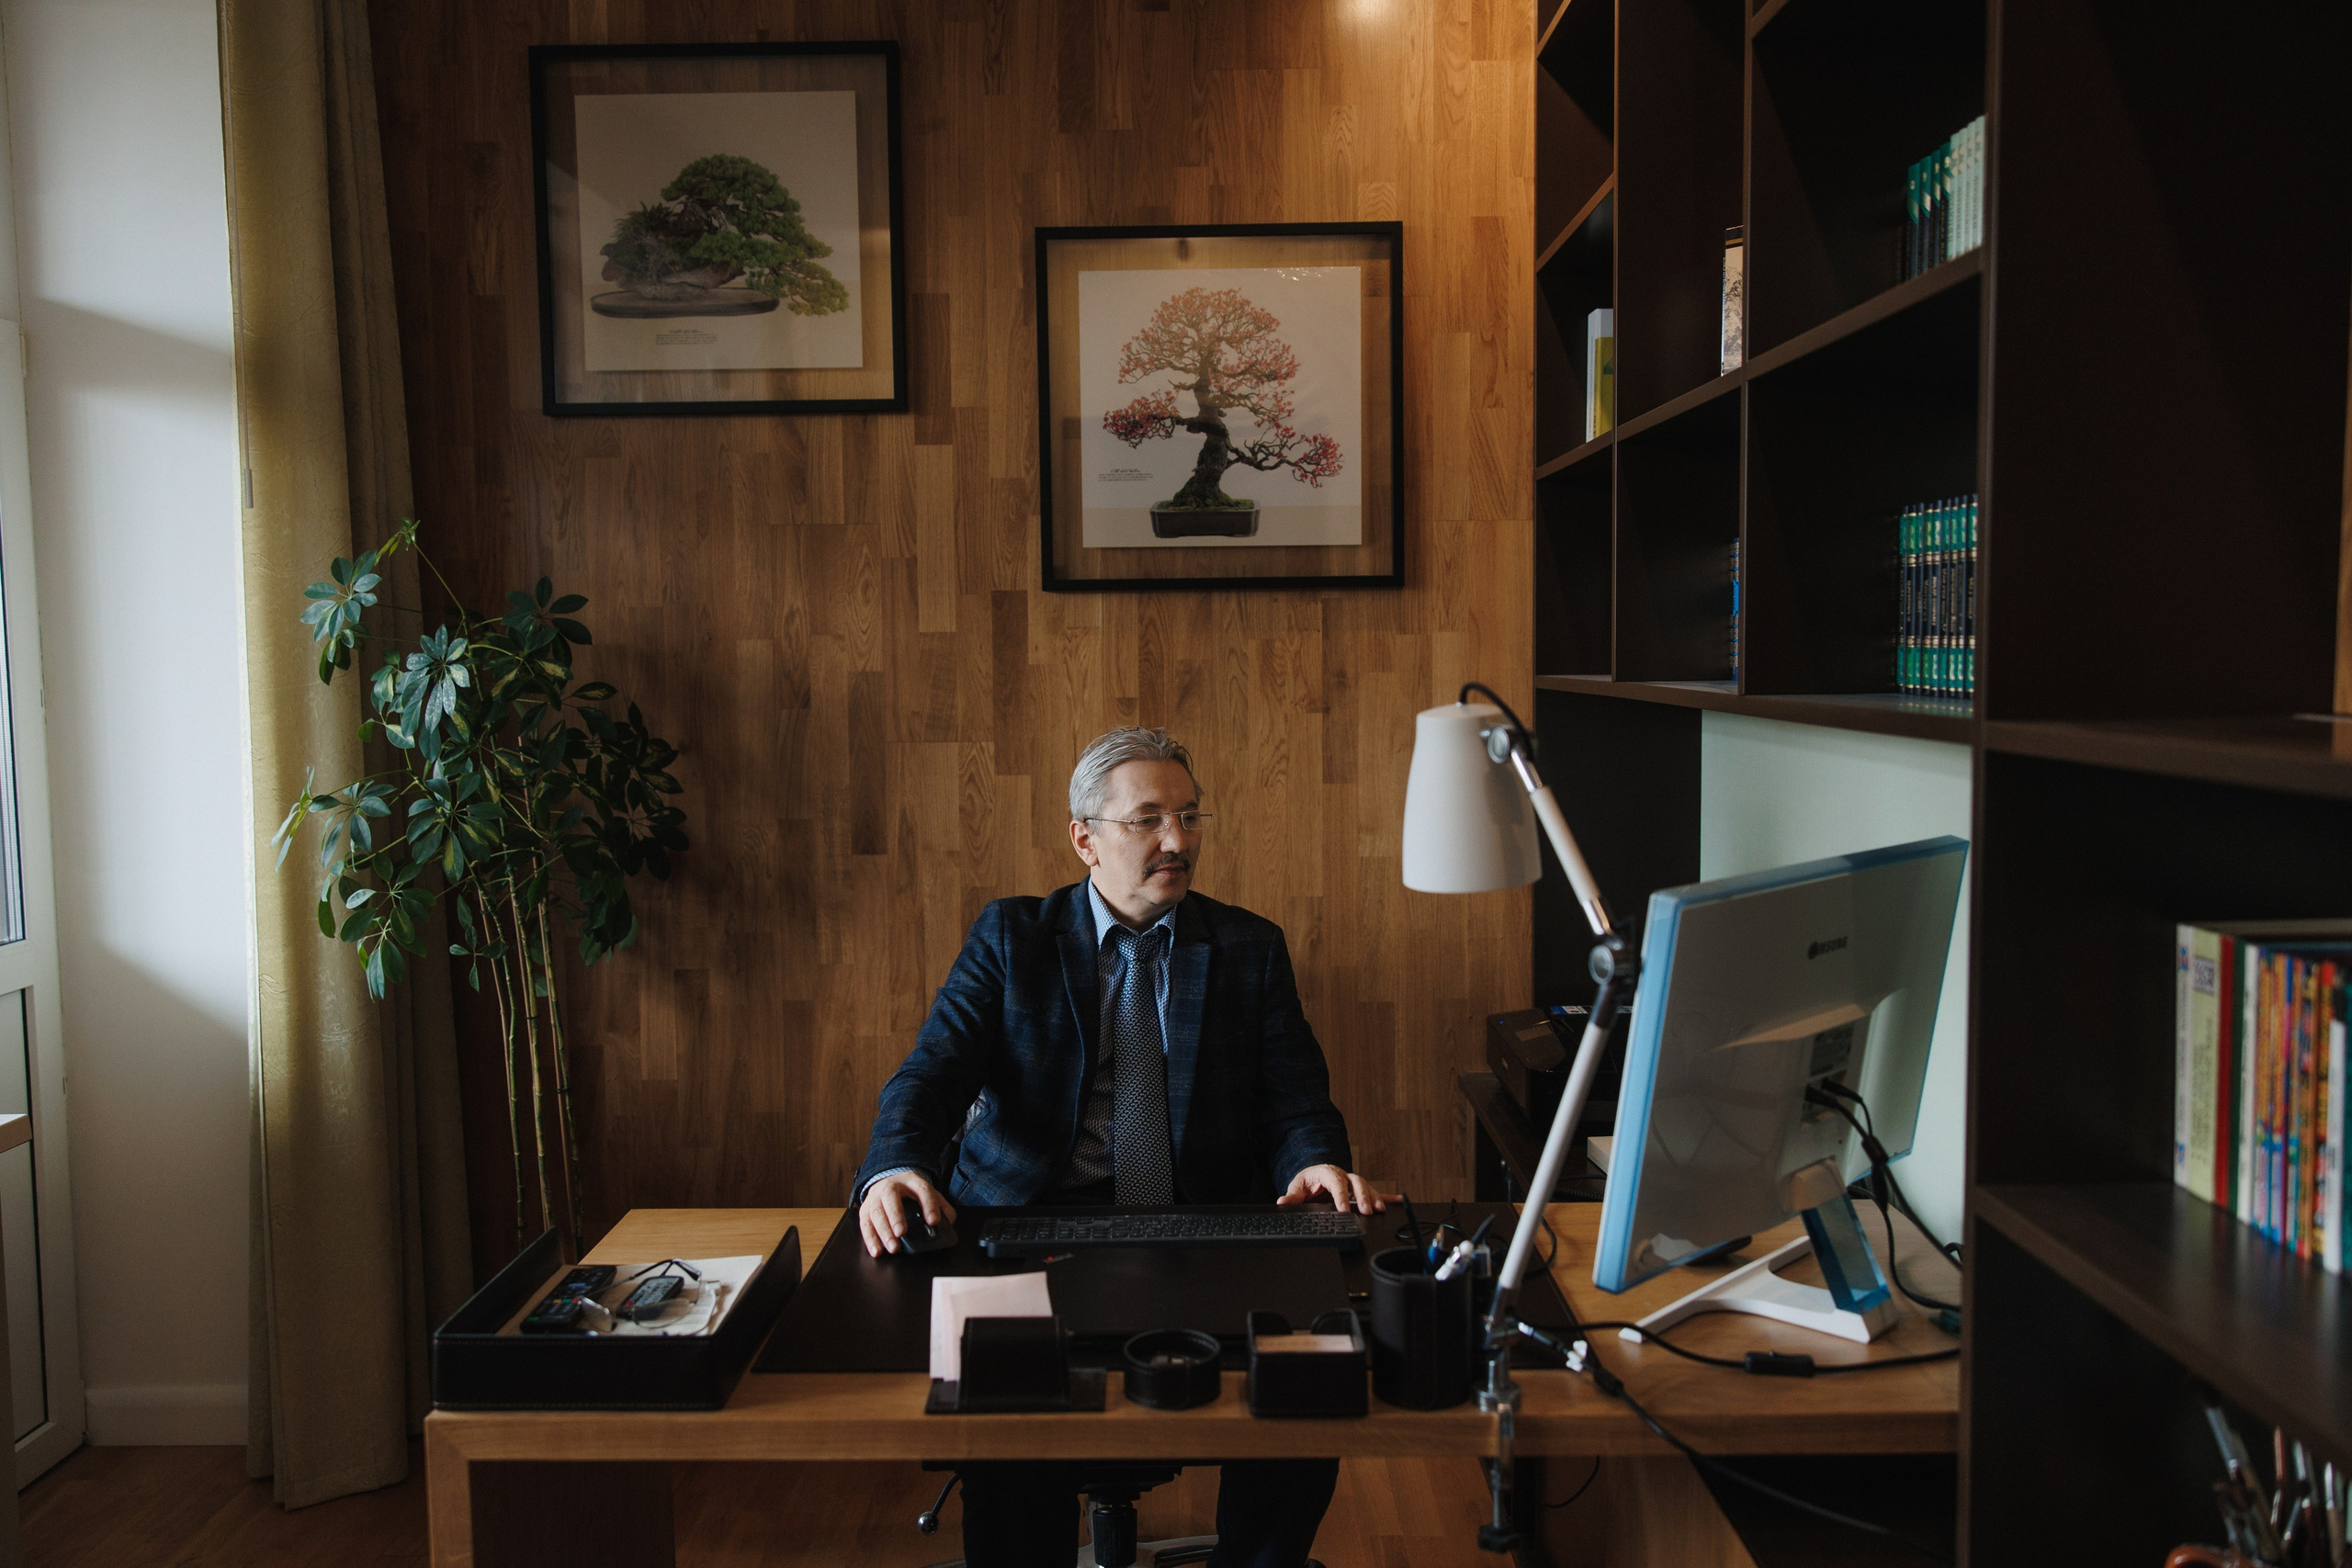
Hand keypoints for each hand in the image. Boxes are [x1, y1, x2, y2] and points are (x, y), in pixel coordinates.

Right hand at [858, 1171, 957, 1256]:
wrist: (890, 1181)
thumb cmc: (912, 1192)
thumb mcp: (928, 1194)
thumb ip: (941, 1208)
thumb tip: (947, 1224)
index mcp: (911, 1180)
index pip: (922, 1189)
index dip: (929, 1205)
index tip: (933, 1222)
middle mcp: (890, 1186)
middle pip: (891, 1197)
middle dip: (896, 1216)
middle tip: (902, 1233)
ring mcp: (875, 1196)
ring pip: (876, 1212)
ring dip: (883, 1231)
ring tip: (893, 1247)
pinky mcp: (865, 1209)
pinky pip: (865, 1224)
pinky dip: (870, 1239)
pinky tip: (877, 1251)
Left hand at [1275, 1164, 1396, 1214]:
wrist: (1314, 1176)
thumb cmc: (1307, 1182)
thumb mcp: (1297, 1187)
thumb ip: (1291, 1196)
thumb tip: (1282, 1201)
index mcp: (1327, 1172)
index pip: (1335, 1182)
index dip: (1340, 1195)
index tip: (1343, 1210)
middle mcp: (1342, 1175)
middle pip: (1355, 1182)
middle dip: (1362, 1196)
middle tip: (1366, 1211)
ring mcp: (1352, 1182)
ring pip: (1366, 1186)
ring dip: (1374, 1198)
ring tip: (1379, 1210)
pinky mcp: (1359, 1190)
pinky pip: (1374, 1191)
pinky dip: (1386, 1196)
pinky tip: (1398, 1201)